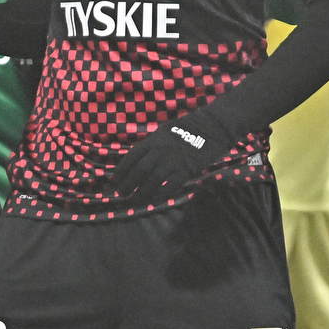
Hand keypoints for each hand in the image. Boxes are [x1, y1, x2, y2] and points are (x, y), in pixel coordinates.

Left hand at [113, 108, 235, 201]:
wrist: (213, 126)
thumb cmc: (190, 127)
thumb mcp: (165, 131)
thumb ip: (153, 144)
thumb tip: (141, 156)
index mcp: (153, 139)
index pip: (132, 156)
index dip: (122, 170)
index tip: (115, 180)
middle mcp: (160, 150)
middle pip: (139, 170)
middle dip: (128, 184)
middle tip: (121, 194)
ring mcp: (173, 160)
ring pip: (152, 180)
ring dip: (141, 193)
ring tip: (135, 201)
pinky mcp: (186, 169)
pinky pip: (169, 186)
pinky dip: (160, 195)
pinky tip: (154, 202)